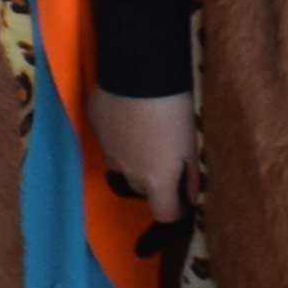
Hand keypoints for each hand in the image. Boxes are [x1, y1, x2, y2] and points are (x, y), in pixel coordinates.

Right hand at [91, 86, 197, 223]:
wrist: (138, 72)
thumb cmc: (174, 110)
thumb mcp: (190, 145)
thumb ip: (190, 175)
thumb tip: (190, 196)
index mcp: (156, 180)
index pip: (164, 214)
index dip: (176, 210)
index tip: (184, 198)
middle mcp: (128, 173)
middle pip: (143, 190)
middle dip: (156, 181)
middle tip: (169, 157)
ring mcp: (108, 152)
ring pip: (123, 167)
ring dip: (136, 160)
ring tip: (149, 135)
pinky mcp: (96, 129)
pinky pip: (110, 142)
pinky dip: (121, 137)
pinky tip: (131, 117)